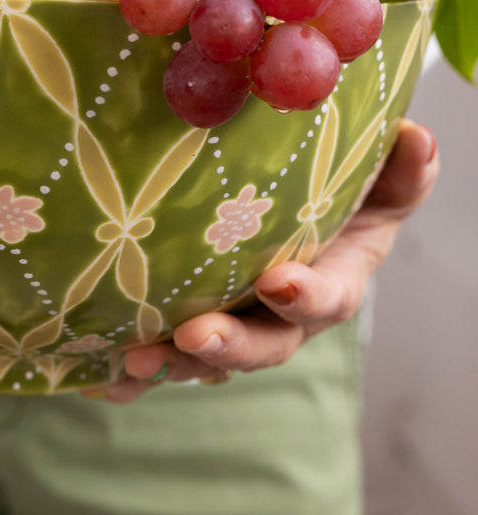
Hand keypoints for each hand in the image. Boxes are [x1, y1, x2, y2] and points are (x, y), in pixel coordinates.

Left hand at [87, 118, 438, 402]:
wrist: (298, 212)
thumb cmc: (342, 196)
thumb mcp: (380, 183)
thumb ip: (401, 171)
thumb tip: (417, 136)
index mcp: (331, 282)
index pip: (325, 297)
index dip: (305, 296)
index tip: (279, 282)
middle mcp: (280, 316)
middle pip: (259, 344)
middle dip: (227, 346)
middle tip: (193, 338)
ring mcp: (233, 323)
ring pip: (203, 358)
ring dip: (171, 362)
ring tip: (133, 361)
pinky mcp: (186, 325)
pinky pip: (161, 354)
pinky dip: (129, 375)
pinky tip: (98, 378)